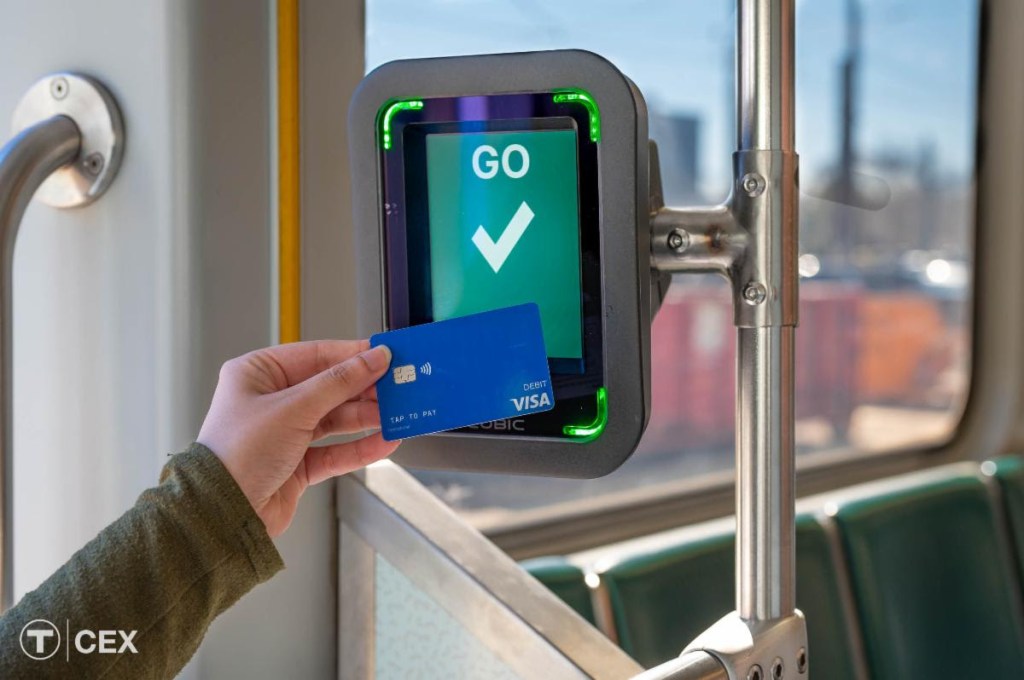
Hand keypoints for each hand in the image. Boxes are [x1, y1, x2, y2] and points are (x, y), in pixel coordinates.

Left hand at [197, 339, 398, 536]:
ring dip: (367, 418)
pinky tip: (384, 441)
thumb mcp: (292, 408)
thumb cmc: (237, 455)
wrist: (222, 515)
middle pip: (330, 387)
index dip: (353, 355)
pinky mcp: (298, 463)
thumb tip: (371, 359)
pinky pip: (336, 450)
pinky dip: (360, 446)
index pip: (315, 356)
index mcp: (257, 374)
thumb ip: (338, 383)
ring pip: (336, 419)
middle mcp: (271, 401)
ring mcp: (285, 433)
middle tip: (397, 386)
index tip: (385, 355)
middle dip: (364, 389)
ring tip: (396, 414)